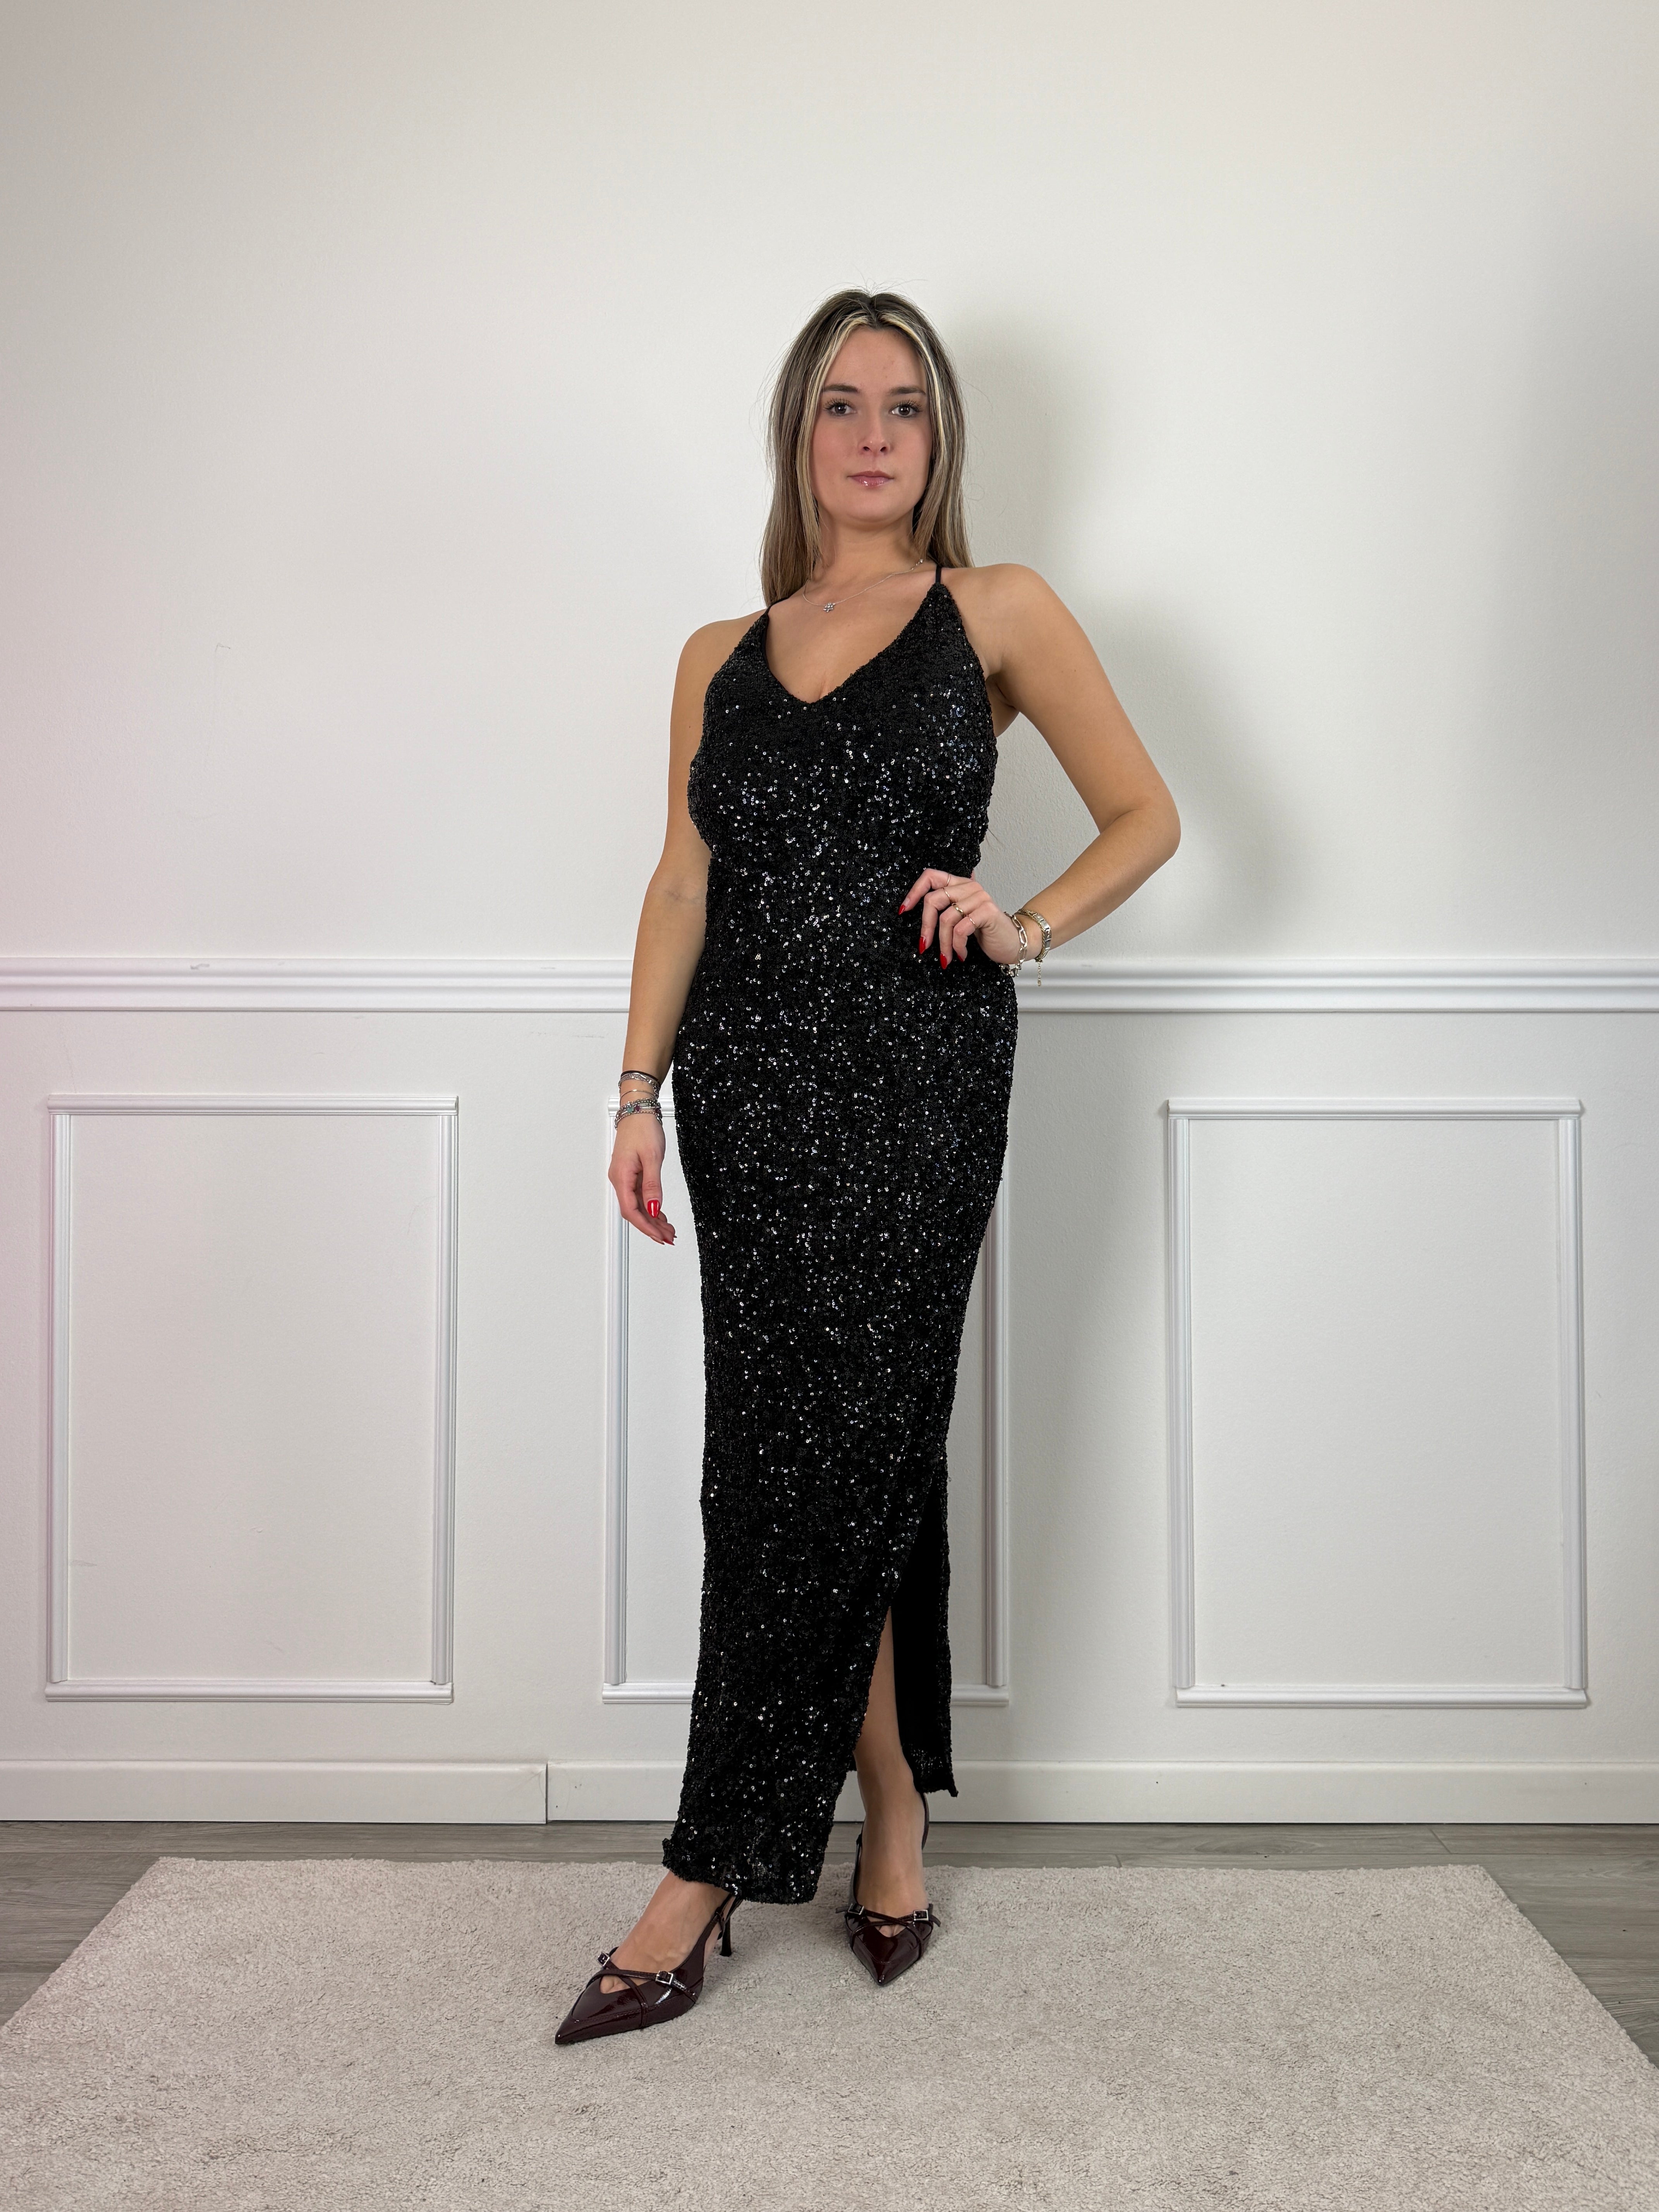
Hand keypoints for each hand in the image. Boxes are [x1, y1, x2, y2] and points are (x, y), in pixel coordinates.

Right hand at [610, 1112, 674, 1243]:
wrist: (638, 1111)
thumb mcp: (652, 1157)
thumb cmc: (643, 1129)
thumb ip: (652, 1185)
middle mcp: (620, 1180)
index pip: (631, 1210)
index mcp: (622, 1177)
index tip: (659, 1237)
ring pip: (638, 1205)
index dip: (645, 1227)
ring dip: (652, 1219)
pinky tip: (660, 1215)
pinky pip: (640, 1196)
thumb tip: (653, 1208)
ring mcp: (625, 1178)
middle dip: (651, 1227)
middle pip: (634, 1211)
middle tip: (668, 1238)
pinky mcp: (631, 1174)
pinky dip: (651, 1207)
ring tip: (668, 1230)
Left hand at [899, 868, 1027, 968]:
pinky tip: (961, 955)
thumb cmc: (985, 932)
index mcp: (960, 884)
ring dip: (943, 944)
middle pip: (933, 900)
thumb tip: (914, 911)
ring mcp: (979, 897)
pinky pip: (960, 930)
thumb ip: (945, 909)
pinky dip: (957, 946)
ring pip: (946, 919)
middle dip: (925, 927)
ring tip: (946, 958)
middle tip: (924, 946)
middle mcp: (969, 887)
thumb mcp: (961, 918)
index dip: (914, 892)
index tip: (904, 910)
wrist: (1013, 942)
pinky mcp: (987, 912)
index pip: (930, 876)